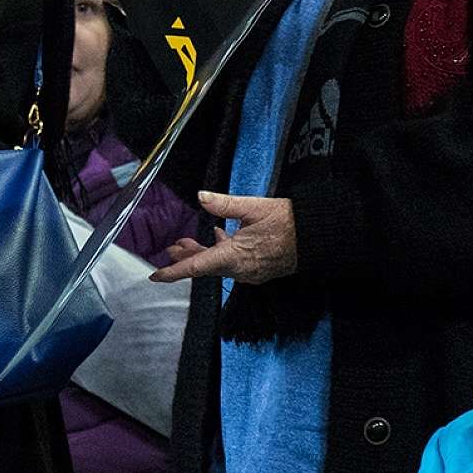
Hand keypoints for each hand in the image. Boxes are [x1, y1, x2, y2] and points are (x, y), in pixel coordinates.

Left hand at [150, 191, 296, 283]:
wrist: (316, 236)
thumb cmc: (287, 220)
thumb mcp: (254, 207)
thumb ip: (224, 204)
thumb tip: (201, 197)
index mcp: (235, 256)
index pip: (198, 267)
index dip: (175, 272)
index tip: (155, 276)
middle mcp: (241, 270)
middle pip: (206, 267)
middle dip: (187, 258)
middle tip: (171, 248)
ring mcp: (251, 272)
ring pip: (218, 265)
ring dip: (203, 254)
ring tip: (188, 243)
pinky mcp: (259, 270)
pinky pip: (233, 264)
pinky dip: (220, 253)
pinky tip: (220, 238)